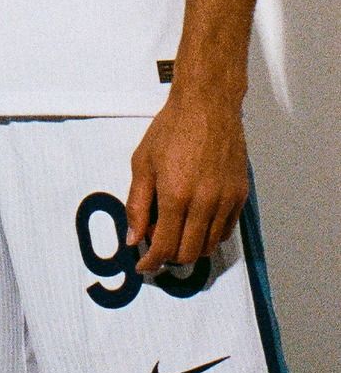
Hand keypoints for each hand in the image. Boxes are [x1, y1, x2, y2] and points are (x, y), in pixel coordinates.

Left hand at [126, 91, 249, 274]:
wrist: (207, 106)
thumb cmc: (170, 130)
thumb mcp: (142, 164)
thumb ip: (137, 205)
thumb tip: (133, 238)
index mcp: (176, 196)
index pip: (165, 247)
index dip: (151, 262)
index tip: (143, 266)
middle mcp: (205, 204)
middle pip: (189, 253)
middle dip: (169, 258)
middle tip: (156, 246)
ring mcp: (226, 201)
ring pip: (210, 246)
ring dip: (190, 248)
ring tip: (174, 232)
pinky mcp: (241, 195)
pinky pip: (226, 230)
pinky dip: (209, 235)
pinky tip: (195, 222)